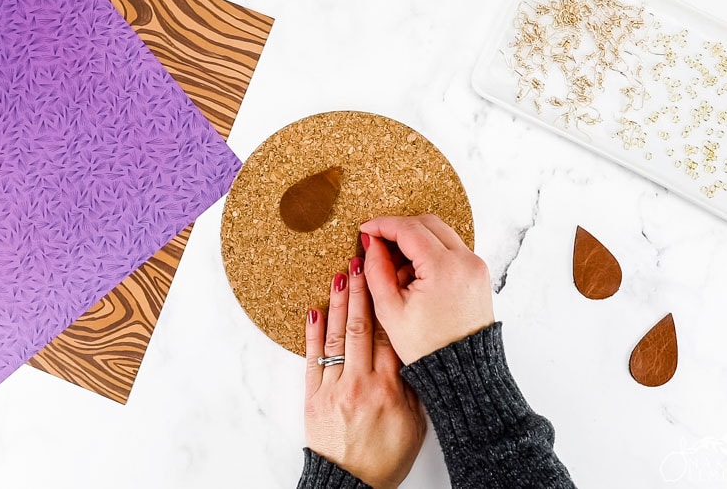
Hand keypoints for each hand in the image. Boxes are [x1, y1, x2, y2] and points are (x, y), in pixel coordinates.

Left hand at [305, 256, 425, 488]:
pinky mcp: (313, 397)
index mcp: (391, 388)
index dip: (388, 302)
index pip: (389, 334)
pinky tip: (314, 310)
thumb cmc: (385, 458)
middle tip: (361, 261)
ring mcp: (335, 388)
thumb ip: (412, 385)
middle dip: (361, 291)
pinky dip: (312, 334)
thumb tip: (410, 350)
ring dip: (337, 303)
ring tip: (340, 275)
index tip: (388, 276)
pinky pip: (313, 359)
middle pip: (361, 327)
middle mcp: (362, 383)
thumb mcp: (414, 423)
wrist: (349, 485)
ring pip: (336, 337)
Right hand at [360, 214, 493, 364]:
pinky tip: (414, 276)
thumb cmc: (427, 347)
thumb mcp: (390, 310)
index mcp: (444, 268)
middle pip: (427, 223)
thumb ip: (376, 270)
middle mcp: (466, 260)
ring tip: (396, 271)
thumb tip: (371, 243)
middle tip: (378, 245)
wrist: (462, 370)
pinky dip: (430, 253)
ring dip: (415, 242)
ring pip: (440, 234)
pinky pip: (451, 249)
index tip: (365, 230)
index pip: (409, 229)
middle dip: (399, 229)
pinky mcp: (478, 273)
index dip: (383, 225)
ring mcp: (476, 265)